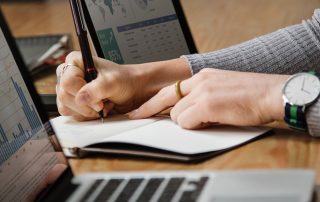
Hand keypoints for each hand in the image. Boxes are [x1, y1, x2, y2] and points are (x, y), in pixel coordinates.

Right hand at [56, 52, 190, 120]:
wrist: (132, 90)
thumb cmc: (124, 80)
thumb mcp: (113, 82)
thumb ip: (97, 89)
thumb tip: (80, 98)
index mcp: (75, 61)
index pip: (68, 81)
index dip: (82, 93)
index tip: (100, 100)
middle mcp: (69, 74)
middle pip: (64, 95)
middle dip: (85, 105)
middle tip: (102, 105)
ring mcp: (69, 89)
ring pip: (65, 106)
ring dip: (85, 111)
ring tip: (101, 105)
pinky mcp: (72, 102)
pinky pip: (70, 113)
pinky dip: (84, 115)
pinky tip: (96, 109)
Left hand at [129, 69, 288, 128]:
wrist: (273, 93)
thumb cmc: (252, 95)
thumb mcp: (222, 88)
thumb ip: (203, 96)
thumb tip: (189, 111)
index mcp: (203, 76)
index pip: (170, 89)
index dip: (152, 101)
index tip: (139, 110)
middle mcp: (200, 81)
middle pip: (167, 100)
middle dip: (156, 112)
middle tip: (138, 117)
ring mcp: (203, 92)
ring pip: (177, 114)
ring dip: (188, 122)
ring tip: (208, 120)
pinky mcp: (207, 104)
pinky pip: (186, 122)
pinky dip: (195, 126)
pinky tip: (212, 121)